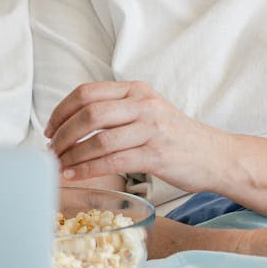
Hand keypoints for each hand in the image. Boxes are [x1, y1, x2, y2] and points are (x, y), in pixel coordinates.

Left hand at [46, 80, 218, 192]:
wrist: (216, 156)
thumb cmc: (176, 138)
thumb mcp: (148, 112)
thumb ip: (118, 111)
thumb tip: (74, 124)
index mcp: (136, 91)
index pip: (87, 92)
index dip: (61, 111)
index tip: (49, 129)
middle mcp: (143, 104)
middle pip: (89, 113)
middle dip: (62, 134)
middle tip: (51, 150)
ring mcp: (150, 128)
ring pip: (98, 138)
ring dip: (71, 155)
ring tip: (58, 166)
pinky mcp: (156, 154)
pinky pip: (112, 160)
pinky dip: (87, 170)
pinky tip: (74, 176)